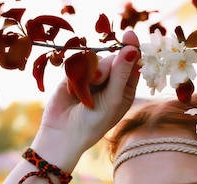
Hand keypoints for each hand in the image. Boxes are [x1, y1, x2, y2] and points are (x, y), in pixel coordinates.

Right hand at [31, 31, 140, 170]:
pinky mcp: (74, 74)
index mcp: (126, 87)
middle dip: (104, 67)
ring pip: (94, 57)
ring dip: (88, 72)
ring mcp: (92, 76)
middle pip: (113, 57)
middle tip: (97, 81)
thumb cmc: (93, 122)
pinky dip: (74, 74)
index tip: (129, 36)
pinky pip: (76, 61)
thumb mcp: (112, 99)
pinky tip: (71, 91)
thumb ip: (121, 73)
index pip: (133, 62)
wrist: (62, 133)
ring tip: (82, 92)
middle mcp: (111, 80)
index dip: (132, 48)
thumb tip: (132, 49)